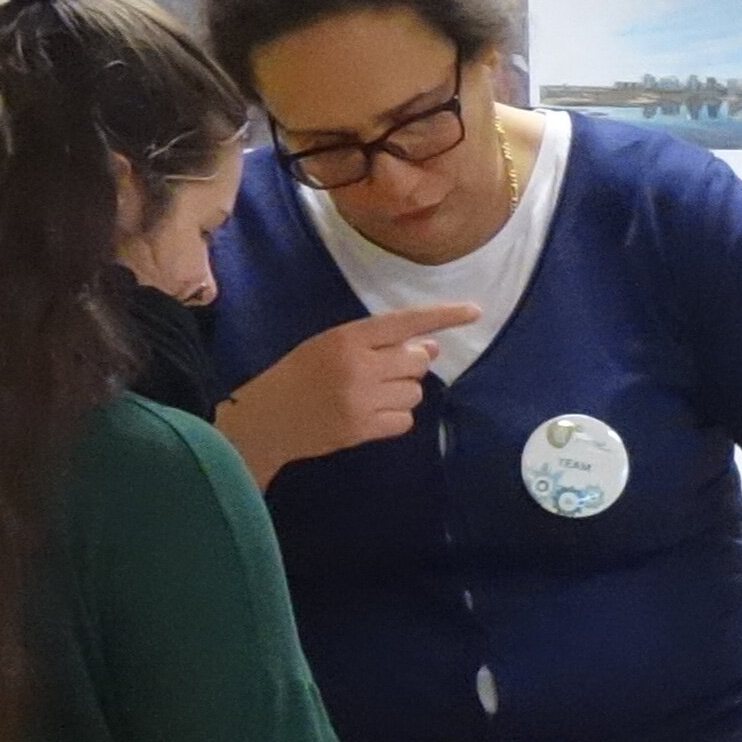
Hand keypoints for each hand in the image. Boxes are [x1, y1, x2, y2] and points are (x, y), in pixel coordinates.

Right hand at [216, 304, 477, 484]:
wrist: (265, 418)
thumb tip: (431, 346)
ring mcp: (363, 400)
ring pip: (414, 392)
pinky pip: (405, 420)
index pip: (405, 322)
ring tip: (371, 393)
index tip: (475, 311)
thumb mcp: (331, 345)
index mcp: (347, 338)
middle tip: (384, 370)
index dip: (443, 315)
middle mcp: (359, 366)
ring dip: (403, 392)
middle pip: (418, 360)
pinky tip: (370, 414)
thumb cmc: (298, 375)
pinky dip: (395, 417)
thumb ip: (378, 343)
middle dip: (411, 364)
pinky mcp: (364, 429)